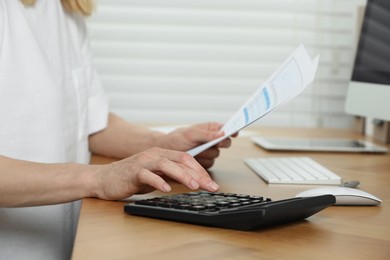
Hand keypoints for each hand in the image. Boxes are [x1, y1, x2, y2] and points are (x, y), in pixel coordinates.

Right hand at [91, 147, 219, 199]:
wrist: (104, 178)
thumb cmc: (131, 177)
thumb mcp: (156, 175)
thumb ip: (172, 175)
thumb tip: (193, 181)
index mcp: (162, 154)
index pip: (187, 159)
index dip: (201, 170)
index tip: (211, 183)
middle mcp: (155, 155)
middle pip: (181, 160)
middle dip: (198, 174)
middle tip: (211, 186)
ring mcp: (144, 162)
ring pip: (167, 165)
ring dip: (183, 175)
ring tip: (195, 185)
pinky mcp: (133, 172)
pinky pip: (148, 175)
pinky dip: (158, 181)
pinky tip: (167, 189)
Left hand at [159, 122, 235, 168]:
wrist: (167, 152)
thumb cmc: (177, 138)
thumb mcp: (191, 134)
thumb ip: (206, 134)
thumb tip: (222, 133)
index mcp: (210, 129)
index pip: (226, 128)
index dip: (233, 130)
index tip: (235, 132)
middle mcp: (212, 140)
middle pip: (225, 143)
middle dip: (218, 144)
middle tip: (213, 144)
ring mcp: (209, 152)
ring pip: (216, 155)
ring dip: (206, 154)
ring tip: (195, 151)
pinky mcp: (206, 162)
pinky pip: (210, 164)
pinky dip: (202, 162)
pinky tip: (194, 159)